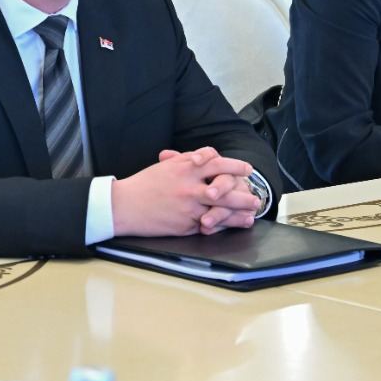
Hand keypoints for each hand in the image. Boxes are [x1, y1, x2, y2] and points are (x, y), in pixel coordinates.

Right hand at [112, 148, 261, 237]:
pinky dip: (225, 224)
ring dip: (240, 209)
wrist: (124, 206)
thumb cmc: (142, 185)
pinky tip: (235, 224)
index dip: (234, 165)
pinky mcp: (186, 224)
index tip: (245, 168)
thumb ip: (186, 160)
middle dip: (243, 189)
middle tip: (256, 193)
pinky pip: (211, 224)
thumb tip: (204, 156)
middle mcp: (189, 185)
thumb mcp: (165, 166)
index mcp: (184, 167)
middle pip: (224, 185)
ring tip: (252, 211)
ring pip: (222, 207)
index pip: (216, 162)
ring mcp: (189, 206)